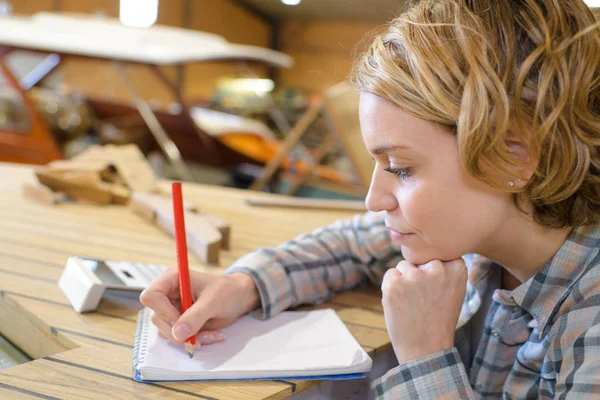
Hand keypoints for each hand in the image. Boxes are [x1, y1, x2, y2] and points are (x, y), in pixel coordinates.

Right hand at [140, 268, 259, 348]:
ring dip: (189, 338)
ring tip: (211, 334)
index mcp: (172, 279)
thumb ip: (195, 316)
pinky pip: (177, 337)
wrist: (238, 298)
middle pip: (158, 318)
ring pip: (167, 331)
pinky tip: (210, 335)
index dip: (162, 311)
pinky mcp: (179, 322)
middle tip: (198, 337)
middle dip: (179, 331)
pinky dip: (193, 340)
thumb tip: (177, 333)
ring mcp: (172, 309)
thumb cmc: (227, 291)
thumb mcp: (213, 301)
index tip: (180, 321)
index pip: (151, 296)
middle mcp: (168, 294)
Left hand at [381, 258, 466, 363]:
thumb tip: (426, 249)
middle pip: (420, 259)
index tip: (437, 288)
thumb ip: (445, 270)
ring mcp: (414, 276)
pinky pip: (390, 274)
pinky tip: (401, 303)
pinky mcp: (394, 283)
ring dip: (404, 280)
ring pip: (404, 266)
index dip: (434, 271)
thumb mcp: (454, 291)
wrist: (425, 348)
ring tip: (413, 302)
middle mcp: (437, 269)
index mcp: (457, 269)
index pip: (439, 255)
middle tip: (423, 298)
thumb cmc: (439, 319)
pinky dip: (391, 287)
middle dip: (419, 274)